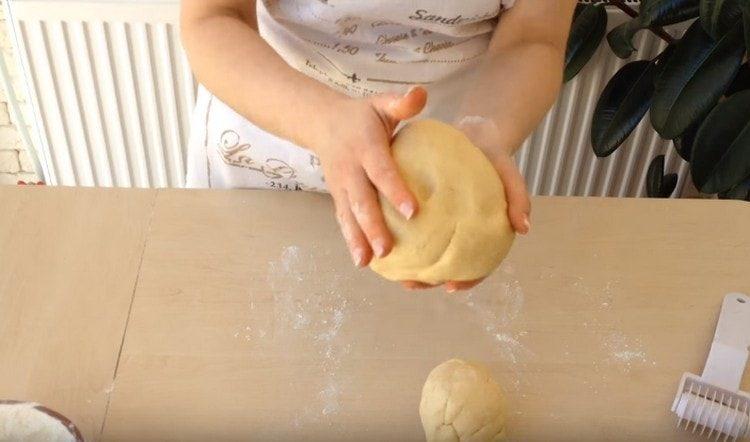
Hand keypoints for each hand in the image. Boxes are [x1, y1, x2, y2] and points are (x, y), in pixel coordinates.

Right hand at [314, 87, 427, 267]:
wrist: (321, 122)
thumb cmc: (362, 116)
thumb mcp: (380, 103)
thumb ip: (401, 102)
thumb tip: (421, 94)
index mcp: (365, 147)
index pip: (381, 171)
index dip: (395, 191)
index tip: (413, 212)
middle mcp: (350, 170)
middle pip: (361, 201)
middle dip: (372, 226)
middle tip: (387, 249)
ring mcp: (340, 186)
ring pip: (348, 215)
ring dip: (357, 239)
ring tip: (367, 262)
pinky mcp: (336, 196)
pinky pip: (343, 220)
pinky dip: (350, 240)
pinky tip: (361, 261)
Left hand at [400, 116, 530, 292]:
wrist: (475, 130)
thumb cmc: (493, 156)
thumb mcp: (509, 172)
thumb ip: (518, 197)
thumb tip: (524, 228)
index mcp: (478, 231)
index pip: (476, 265)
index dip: (466, 279)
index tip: (452, 286)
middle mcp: (456, 230)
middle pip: (442, 263)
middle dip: (426, 279)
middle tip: (411, 283)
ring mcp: (436, 221)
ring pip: (420, 249)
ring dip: (405, 263)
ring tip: (390, 269)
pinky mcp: (418, 206)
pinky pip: (405, 223)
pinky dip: (394, 230)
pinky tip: (379, 232)